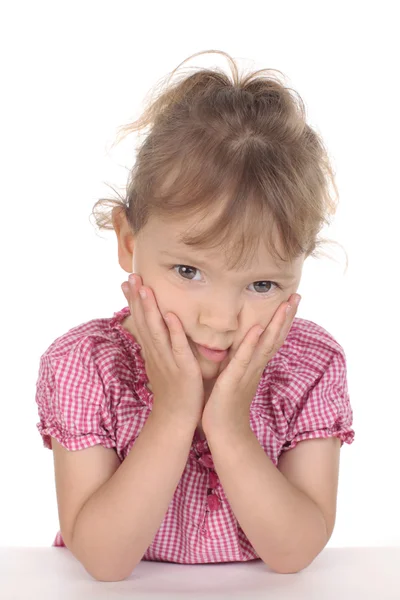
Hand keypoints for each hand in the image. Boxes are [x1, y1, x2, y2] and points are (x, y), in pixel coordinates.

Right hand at [121, 274, 204, 428]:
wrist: (176, 418)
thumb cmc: (172, 390)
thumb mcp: (160, 364)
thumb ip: (158, 345)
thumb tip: (155, 328)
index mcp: (151, 350)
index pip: (139, 320)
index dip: (133, 300)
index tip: (126, 281)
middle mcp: (156, 352)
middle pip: (143, 321)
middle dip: (137, 298)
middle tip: (131, 276)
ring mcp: (167, 360)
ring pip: (157, 331)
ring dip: (150, 310)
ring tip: (145, 289)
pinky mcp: (183, 368)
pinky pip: (178, 348)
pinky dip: (174, 332)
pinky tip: (171, 316)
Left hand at [201, 294, 300, 434]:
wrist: (224, 432)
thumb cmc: (225, 404)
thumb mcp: (232, 375)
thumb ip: (236, 360)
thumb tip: (236, 344)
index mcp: (255, 364)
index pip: (272, 338)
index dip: (282, 320)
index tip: (290, 300)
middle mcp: (256, 367)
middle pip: (275, 337)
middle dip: (286, 316)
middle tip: (297, 295)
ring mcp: (247, 373)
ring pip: (266, 344)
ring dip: (276, 324)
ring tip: (286, 305)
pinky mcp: (233, 380)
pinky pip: (244, 360)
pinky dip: (251, 344)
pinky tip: (258, 329)